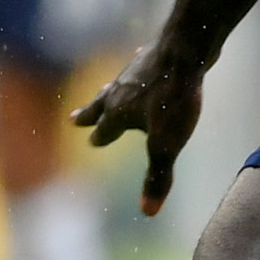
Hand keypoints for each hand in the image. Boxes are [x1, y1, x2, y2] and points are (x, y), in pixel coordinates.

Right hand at [71, 37, 207, 215]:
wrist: (187, 47)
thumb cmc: (174, 99)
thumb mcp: (167, 145)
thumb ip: (157, 176)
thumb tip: (148, 212)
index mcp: (117, 113)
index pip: (103, 131)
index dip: (98, 138)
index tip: (91, 141)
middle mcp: (120, 90)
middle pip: (100, 105)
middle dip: (89, 114)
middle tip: (73, 118)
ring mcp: (136, 70)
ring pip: (117, 85)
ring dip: (109, 93)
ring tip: (105, 92)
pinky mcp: (156, 55)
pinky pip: (140, 67)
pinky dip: (136, 71)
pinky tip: (142, 63)